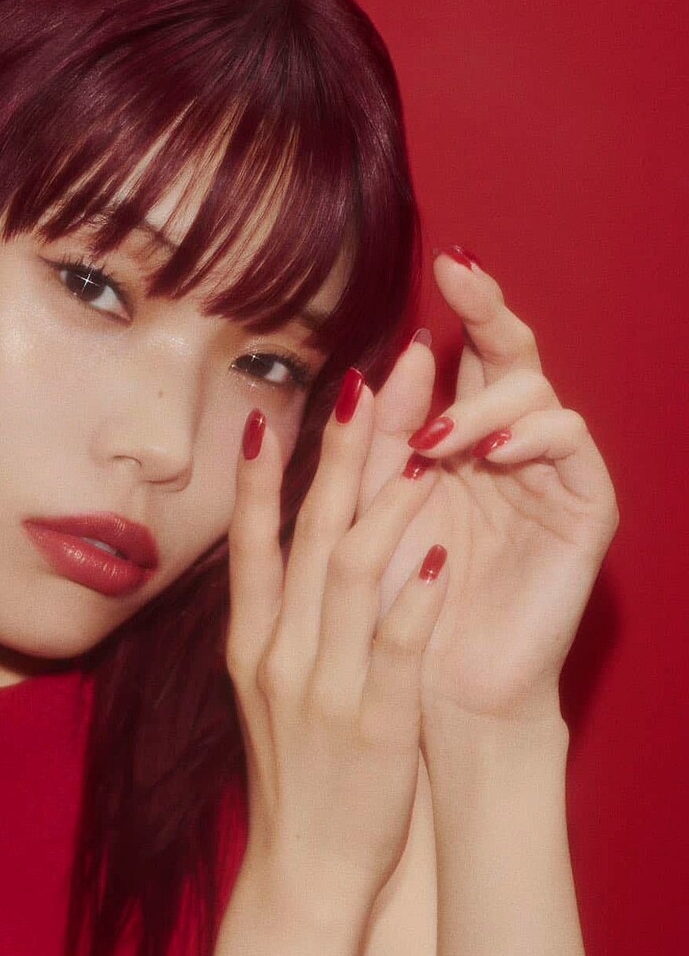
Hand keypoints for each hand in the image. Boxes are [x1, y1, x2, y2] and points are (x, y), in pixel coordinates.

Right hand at [225, 385, 448, 928]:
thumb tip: (287, 558)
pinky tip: (437, 551)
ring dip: (386, 503)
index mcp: (252, 647)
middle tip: (370, 382)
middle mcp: (279, 656)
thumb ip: (278, 627)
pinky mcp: (373, 724)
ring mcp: (322, 689)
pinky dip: (413, 598)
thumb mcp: (267, 697)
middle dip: (341, 454)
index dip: (263, 474)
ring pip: (352, 576)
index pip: (254, 544)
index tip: (278, 410)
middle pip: (311, 536)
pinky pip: (395, 648)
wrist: (304, 874)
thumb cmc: (298, 782)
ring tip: (420, 441)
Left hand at [352, 249, 619, 728]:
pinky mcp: (582, 513)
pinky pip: (574, 443)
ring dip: (488, 401)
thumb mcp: (372, 509)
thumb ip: (381, 440)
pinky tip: (491, 452)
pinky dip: (533, 436)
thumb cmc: (391, 609)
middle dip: (491, 311)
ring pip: (539, 393)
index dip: (464, 308)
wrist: (428, 694)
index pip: (465, 359)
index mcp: (456, 445)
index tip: (442, 261)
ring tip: (438, 439)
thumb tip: (398, 355)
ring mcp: (548, 478)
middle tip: (462, 276)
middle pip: (514, 357)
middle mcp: (507, 451)